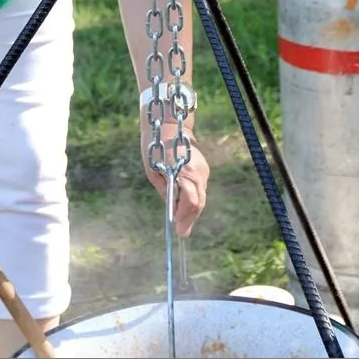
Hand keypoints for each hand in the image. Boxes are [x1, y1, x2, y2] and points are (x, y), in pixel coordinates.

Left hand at [141, 118, 209, 237]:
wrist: (169, 125)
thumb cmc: (155, 148)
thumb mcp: (153, 171)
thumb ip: (165, 191)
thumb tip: (172, 211)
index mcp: (184, 172)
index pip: (190, 201)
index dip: (184, 218)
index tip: (178, 231)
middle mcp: (198, 172)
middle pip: (198, 202)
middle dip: (190, 219)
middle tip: (182, 232)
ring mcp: (203, 170)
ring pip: (201, 197)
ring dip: (192, 211)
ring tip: (182, 223)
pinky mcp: (204, 168)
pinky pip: (200, 189)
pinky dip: (194, 199)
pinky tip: (184, 206)